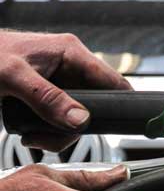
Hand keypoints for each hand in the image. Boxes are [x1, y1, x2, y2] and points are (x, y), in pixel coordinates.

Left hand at [0, 30, 131, 151]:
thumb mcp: (13, 77)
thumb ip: (48, 98)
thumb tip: (82, 120)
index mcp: (71, 53)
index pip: (113, 80)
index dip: (122, 104)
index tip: (122, 126)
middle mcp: (71, 70)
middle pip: (97, 108)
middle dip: (76, 128)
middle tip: (52, 137)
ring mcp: (61, 87)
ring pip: (79, 121)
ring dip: (59, 136)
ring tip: (33, 136)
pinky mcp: (50, 100)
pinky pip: (63, 123)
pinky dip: (50, 135)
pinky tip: (30, 134)